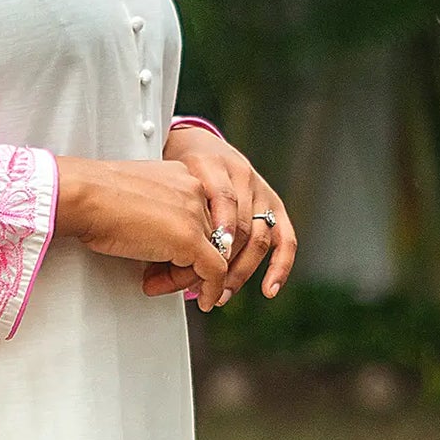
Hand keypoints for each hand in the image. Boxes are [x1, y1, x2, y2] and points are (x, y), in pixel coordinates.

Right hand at [53, 156, 238, 311]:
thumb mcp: (134, 200)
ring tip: (151, 283)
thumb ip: (156, 213)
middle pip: (206, 238)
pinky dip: (211, 290)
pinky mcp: (191, 239)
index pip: (198, 217)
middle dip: (181, 264)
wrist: (83, 196)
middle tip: (153, 278)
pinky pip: (215, 271)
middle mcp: (195, 189)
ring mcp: (196, 214)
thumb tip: (161, 241)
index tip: (162, 260)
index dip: (182, 245)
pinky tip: (204, 302)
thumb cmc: (94, 197)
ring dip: (182, 278)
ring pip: (209, 256)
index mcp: (182, 175)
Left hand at [145, 123, 296, 307]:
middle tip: (200, 291)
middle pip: (239, 228)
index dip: (215, 238)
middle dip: (221, 266)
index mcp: (210, 165)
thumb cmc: (174, 172)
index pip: (222, 203)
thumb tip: (155, 268)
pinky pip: (285, 239)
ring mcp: (259, 190)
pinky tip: (268, 290)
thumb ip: (169, 214)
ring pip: (258, 238)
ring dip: (240, 272)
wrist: (195, 144)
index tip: (200, 266)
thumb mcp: (164, 183)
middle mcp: (240, 175)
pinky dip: (279, 266)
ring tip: (220, 295)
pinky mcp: (273, 205)